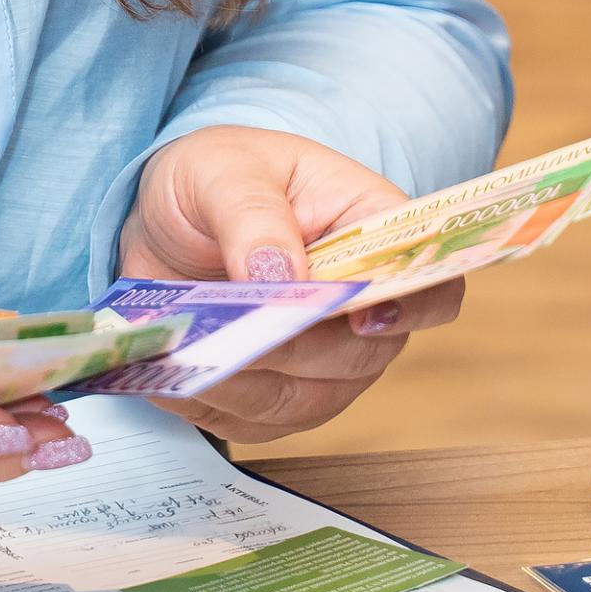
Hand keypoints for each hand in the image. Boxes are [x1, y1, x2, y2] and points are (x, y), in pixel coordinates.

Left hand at [118, 126, 462, 447]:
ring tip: (192, 356)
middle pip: (363, 353)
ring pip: (308, 399)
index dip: (412, 305)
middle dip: (296, 347)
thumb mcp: (222, 169)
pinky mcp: (275, 396)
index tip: (361, 315)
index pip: (427, 279)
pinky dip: (212, 403)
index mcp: (369, 228)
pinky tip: (171, 376)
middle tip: (238, 331)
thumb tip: (281, 275)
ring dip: (247, 384)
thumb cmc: (212, 178)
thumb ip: (252, 215)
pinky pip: (255, 422)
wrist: (164, 218)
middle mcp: (360, 305)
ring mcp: (323, 361)